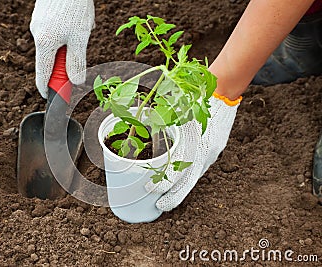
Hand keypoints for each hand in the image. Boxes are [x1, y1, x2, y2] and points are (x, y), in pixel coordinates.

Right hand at [30, 0, 94, 97]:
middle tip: (80, 52)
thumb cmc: (74, 6)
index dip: (48, 89)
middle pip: (51, 60)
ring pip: (56, 44)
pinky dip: (68, 32)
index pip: (43, 75)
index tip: (53, 98)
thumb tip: (76, 81)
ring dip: (70, 43)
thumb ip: (77, 61)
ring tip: (82, 26)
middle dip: (67, 60)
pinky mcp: (42, 15)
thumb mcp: (80, 37)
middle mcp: (37, 35)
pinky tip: (78, 18)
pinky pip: (56, 31)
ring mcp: (38, 24)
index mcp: (44, 44)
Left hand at [145, 94, 240, 210]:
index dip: (161, 183)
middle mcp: (203, 152)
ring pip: (195, 176)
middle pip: (187, 182)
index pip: (175, 171)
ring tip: (168, 197)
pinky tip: (181, 180)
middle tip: (160, 206)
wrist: (222, 93)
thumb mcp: (175, 111)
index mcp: (191, 143)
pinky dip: (190, 176)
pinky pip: (201, 167)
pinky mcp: (216, 150)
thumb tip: (140, 127)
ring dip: (181, 188)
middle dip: (173, 197)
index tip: (149, 189)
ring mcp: (212, 152)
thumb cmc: (194, 99)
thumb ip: (160, 122)